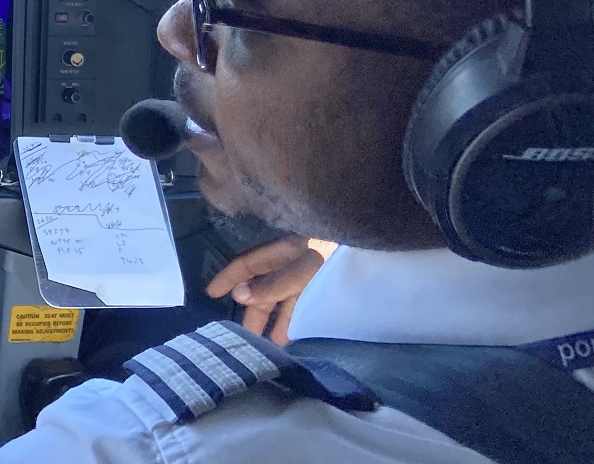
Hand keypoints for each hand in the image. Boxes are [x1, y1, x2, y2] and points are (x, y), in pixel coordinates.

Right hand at [204, 235, 336, 344]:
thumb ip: (273, 284)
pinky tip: (290, 337)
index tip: (210, 295)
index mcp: (284, 250)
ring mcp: (313, 273)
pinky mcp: (329, 286)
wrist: (383, 248)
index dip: (229, 278)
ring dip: (273, 320)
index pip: (248, 263)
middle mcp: (295, 261)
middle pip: (265, 285)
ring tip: (265, 345)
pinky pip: (304, 304)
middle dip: (252, 310)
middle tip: (240, 336)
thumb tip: (239, 296)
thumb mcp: (304, 268)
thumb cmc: (339, 253)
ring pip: (284, 298)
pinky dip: (294, 320)